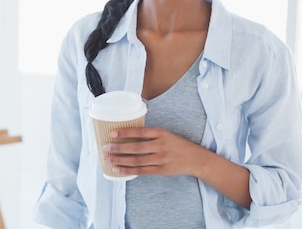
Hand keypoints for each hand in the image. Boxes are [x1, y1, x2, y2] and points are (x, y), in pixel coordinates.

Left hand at [103, 126, 251, 208]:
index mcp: (161, 133)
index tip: (112, 132)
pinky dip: (128, 170)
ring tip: (108, 158)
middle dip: (119, 147)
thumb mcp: (166, 133)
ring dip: (120, 160)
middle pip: (136, 147)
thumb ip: (150, 134)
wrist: (196, 159)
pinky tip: (118, 169)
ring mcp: (161, 159)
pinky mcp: (161, 170)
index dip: (125, 132)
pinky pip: (141, 171)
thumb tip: (128, 133)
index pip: (140, 131)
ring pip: (137, 160)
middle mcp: (161, 145)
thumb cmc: (178, 144)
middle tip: (105, 146)